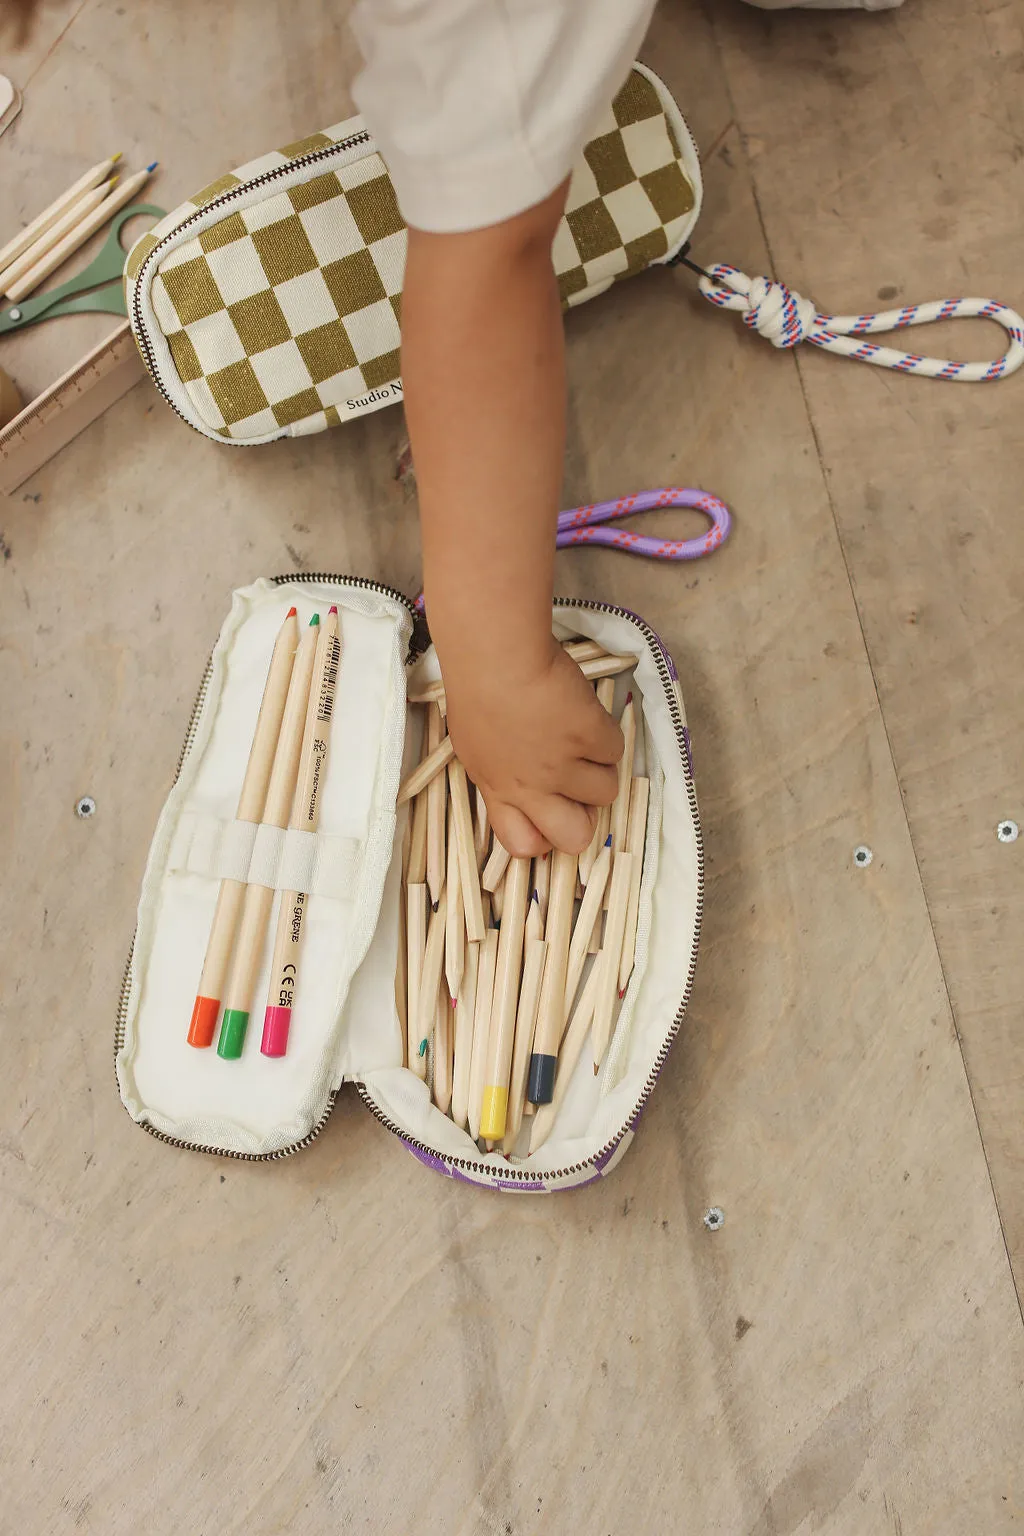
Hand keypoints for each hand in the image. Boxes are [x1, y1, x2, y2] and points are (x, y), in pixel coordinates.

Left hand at [442, 638, 622, 855]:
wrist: (495, 655)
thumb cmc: (477, 689)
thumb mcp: (475, 745)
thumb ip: (499, 774)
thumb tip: (524, 787)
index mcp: (498, 790)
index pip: (523, 844)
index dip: (543, 836)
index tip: (549, 812)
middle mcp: (532, 788)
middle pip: (575, 838)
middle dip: (586, 821)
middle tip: (580, 789)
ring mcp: (563, 765)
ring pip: (606, 791)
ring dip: (601, 768)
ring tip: (582, 739)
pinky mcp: (590, 737)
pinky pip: (616, 750)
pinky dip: (606, 734)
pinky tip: (584, 713)